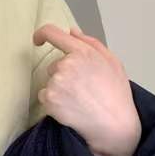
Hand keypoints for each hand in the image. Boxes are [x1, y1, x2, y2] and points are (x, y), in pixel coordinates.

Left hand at [32, 23, 140, 155]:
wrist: (114, 124)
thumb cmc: (116, 94)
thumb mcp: (112, 62)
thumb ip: (91, 43)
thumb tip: (72, 32)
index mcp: (82, 51)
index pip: (53, 33)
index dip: (42, 34)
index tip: (38, 40)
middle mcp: (66, 64)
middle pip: (54, 66)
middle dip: (64, 75)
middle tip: (83, 89)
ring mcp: (56, 82)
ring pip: (50, 82)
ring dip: (60, 89)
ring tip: (79, 100)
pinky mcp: (50, 99)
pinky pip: (45, 97)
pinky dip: (54, 103)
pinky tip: (71, 108)